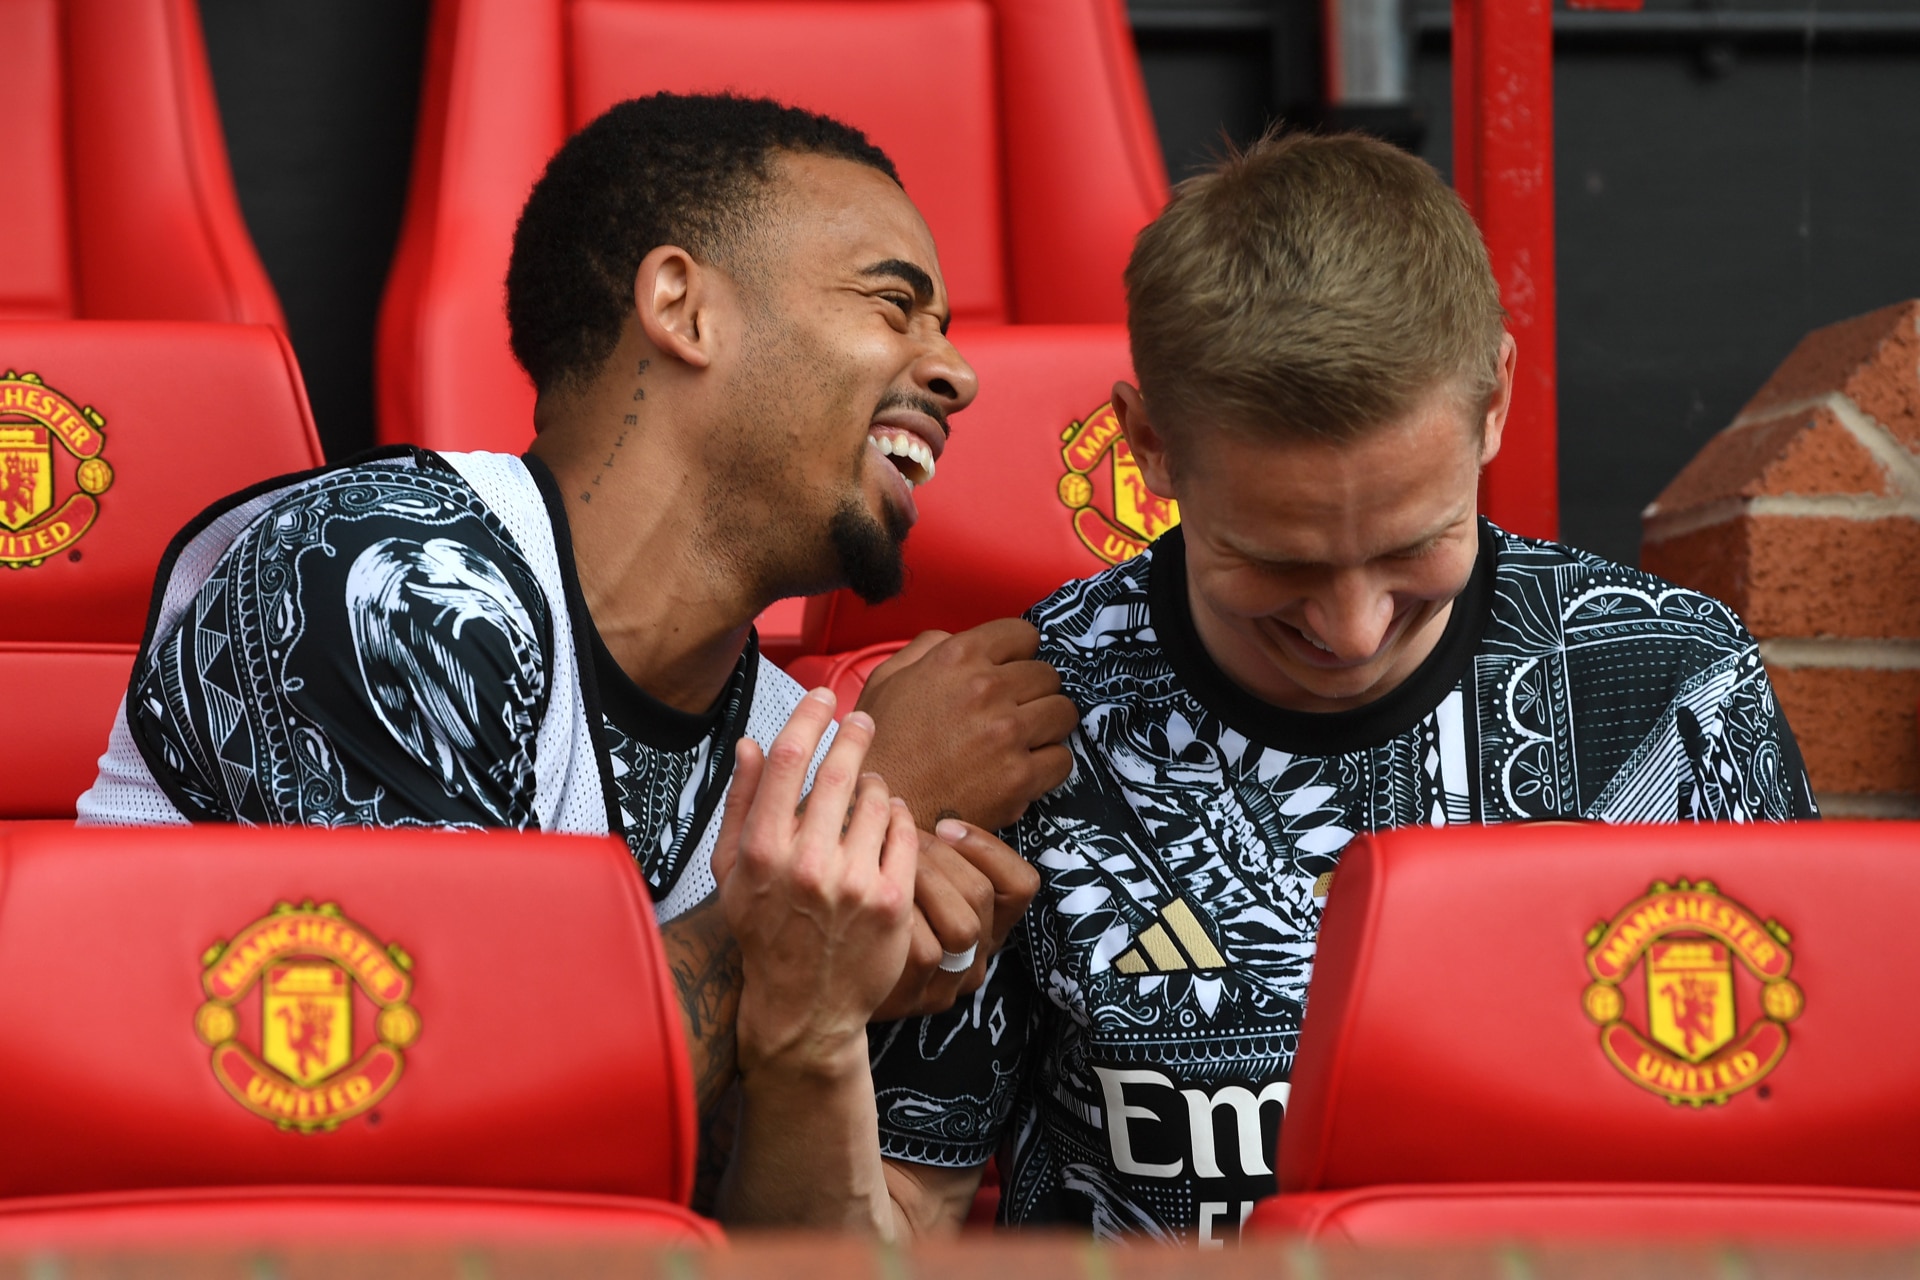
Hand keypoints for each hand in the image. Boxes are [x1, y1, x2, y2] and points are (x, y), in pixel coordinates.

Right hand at [711, 690, 918, 1077]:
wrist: (804, 1006)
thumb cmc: (764, 931)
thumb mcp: (732, 871)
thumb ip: (741, 803)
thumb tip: (752, 742)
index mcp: (761, 851)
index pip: (787, 760)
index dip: (808, 717)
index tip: (823, 697)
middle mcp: (806, 864)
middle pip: (839, 771)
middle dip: (854, 735)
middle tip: (863, 720)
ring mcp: (853, 884)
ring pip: (878, 799)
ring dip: (876, 785)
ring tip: (868, 794)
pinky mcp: (892, 902)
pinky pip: (907, 833)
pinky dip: (900, 820)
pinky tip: (889, 825)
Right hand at [857, 618, 1079, 830]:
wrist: (881, 806)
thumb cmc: (881, 744)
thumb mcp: (888, 678)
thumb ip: (928, 647)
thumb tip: (959, 638)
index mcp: (958, 657)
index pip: (1024, 635)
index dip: (1018, 653)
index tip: (1011, 671)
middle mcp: (987, 689)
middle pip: (1048, 675)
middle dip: (1034, 691)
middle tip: (1015, 710)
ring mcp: (1008, 733)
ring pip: (1063, 712)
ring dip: (1047, 725)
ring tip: (1024, 738)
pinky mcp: (1019, 777)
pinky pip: (1062, 759)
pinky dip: (1048, 765)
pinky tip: (1024, 768)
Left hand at [872, 819, 1041, 1019]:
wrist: (820, 982)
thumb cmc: (863, 912)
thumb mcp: (907, 877)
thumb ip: (929, 851)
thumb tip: (928, 808)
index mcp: (986, 926)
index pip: (1022, 884)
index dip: (986, 847)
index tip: (943, 824)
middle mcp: (976, 959)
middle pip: (982, 895)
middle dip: (936, 857)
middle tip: (895, 841)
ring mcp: (948, 984)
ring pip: (962, 924)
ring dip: (919, 883)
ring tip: (880, 864)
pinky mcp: (917, 999)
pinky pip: (925, 949)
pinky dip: (898, 916)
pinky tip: (868, 900)